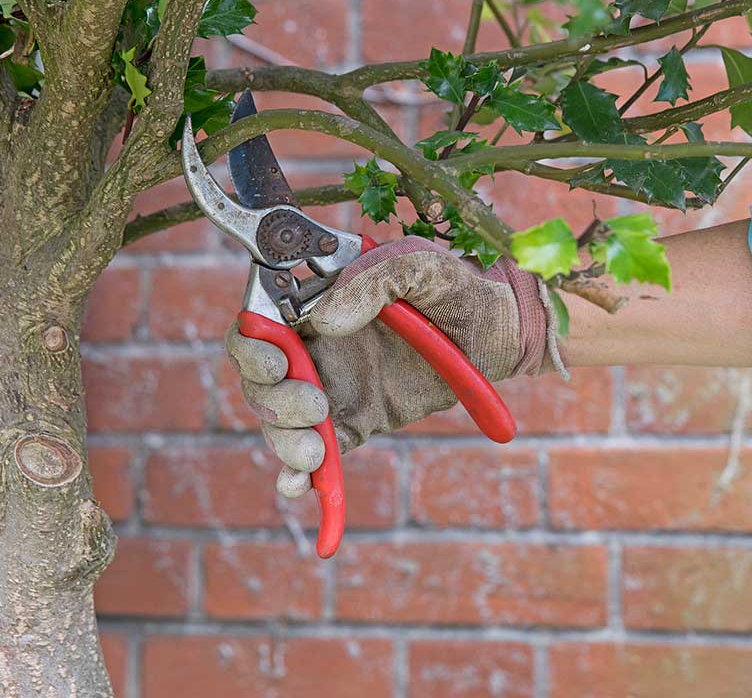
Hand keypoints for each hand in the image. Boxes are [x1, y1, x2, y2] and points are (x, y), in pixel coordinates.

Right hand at [225, 237, 556, 497]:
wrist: (497, 331)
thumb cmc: (456, 286)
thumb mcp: (419, 266)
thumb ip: (372, 281)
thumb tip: (323, 320)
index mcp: (316, 302)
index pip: (258, 326)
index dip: (253, 348)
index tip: (279, 363)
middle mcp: (315, 346)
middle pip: (261, 380)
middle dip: (273, 399)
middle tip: (313, 405)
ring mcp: (334, 385)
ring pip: (282, 420)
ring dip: (285, 439)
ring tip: (316, 452)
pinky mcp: (357, 420)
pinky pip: (320, 448)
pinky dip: (301, 473)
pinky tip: (300, 486)